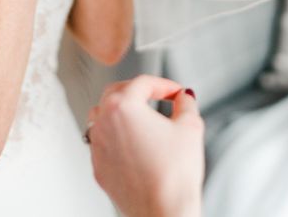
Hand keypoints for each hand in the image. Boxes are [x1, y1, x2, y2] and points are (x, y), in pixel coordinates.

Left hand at [87, 75, 204, 216]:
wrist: (163, 213)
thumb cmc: (173, 175)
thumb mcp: (190, 128)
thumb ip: (186, 104)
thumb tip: (184, 97)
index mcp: (123, 106)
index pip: (143, 83)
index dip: (164, 84)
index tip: (176, 91)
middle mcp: (104, 121)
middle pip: (117, 91)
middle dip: (139, 91)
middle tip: (158, 95)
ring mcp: (97, 143)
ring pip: (102, 113)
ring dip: (120, 108)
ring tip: (140, 114)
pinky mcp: (97, 164)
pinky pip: (101, 140)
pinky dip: (114, 134)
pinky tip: (131, 141)